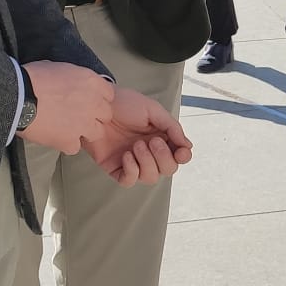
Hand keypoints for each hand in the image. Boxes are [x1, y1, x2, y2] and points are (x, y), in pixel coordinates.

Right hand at [19, 60, 114, 155]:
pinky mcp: (70, 141)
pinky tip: (55, 136)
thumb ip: (72, 77)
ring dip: (84, 131)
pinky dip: (66, 143)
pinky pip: (74, 147)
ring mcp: (83, 124)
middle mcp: (93, 103)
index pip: (108, 94)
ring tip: (67, 127)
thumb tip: (70, 81)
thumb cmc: (32, 78)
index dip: (97, 98)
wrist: (17, 97)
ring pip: (96, 133)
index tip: (88, 100)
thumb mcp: (58, 67)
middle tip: (77, 114)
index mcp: (91, 82)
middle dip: (94, 115)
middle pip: (105, 115)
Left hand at [79, 87, 193, 185]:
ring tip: (136, 145)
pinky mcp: (115, 168)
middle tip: (152, 141)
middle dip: (163, 158)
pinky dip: (131, 171)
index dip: (183, 157)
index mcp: (161, 138)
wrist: (98, 104)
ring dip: (147, 162)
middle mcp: (149, 153)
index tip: (180, 151)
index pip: (179, 156)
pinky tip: (126, 155)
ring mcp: (133, 161)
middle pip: (168, 170)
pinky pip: (128, 181)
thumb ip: (172, 127)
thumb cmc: (125, 104)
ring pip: (150, 178)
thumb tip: (188, 146)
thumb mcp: (153, 110)